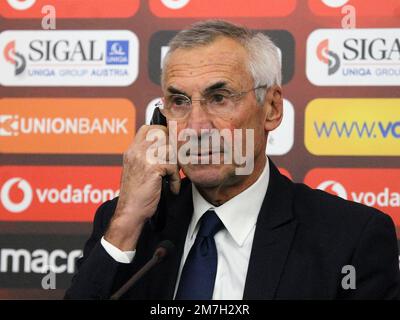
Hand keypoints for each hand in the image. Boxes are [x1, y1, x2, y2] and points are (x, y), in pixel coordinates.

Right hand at [104, 125, 180, 250]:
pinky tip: (172, 188)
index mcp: (132, 150)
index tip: (170, 150)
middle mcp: (135, 151)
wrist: (130, 212)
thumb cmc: (137, 195)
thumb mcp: (138, 170)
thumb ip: (148, 157)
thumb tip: (170, 148)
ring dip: (175, 165)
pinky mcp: (152, 168)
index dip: (164, 135)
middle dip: (173, 150)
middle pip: (163, 136)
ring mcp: (142, 158)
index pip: (149, 129)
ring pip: (170, 150)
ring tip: (172, 178)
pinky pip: (172, 166)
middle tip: (174, 166)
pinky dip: (175, 179)